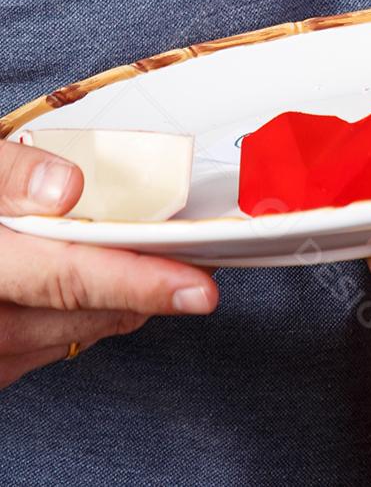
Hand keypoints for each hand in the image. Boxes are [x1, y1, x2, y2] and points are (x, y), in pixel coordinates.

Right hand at [0, 137, 218, 388]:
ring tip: (157, 267)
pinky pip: (54, 348)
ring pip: (74, 334)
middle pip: (81, 312)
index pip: (67, 279)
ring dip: (118, 303)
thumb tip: (67, 189)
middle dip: (144, 286)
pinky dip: (86, 317)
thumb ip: (12, 173)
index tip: (200, 289)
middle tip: (199, 261)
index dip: (140, 283)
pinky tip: (104, 289)